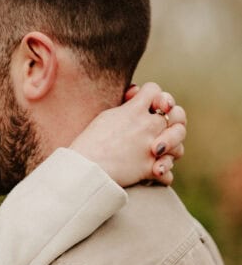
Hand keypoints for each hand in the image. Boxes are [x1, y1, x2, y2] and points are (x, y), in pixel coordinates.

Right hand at [70, 82, 186, 186]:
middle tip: (160, 129)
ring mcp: (152, 147)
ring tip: (158, 154)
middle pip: (178, 115)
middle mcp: (148, 126)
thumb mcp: (106, 116)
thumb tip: (136, 98)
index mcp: (135, 110)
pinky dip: (162, 174)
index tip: (147, 105)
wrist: (84, 167)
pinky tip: (152, 173)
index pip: (155, 90)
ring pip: (179, 145)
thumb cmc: (89, 142)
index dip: (154, 96)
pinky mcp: (150, 169)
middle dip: (173, 121)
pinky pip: (168, 173)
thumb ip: (127, 107)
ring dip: (172, 150)